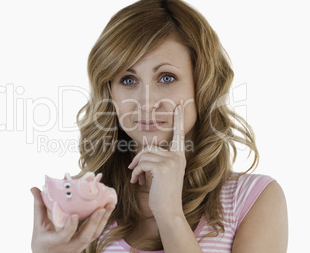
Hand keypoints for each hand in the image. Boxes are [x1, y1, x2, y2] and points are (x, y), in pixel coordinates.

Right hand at [30, 187, 114, 252]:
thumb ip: (38, 206)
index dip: (70, 227)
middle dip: (94, 222)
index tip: (74, 215)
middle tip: (101, 208)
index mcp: (55, 242)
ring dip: (103, 220)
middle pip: (85, 236)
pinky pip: (96, 233)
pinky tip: (107, 209)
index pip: (64, 236)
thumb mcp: (37, 226)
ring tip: (110, 205)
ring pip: (94, 235)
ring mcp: (79, 246)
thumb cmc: (42, 242)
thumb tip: (34, 188)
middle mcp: (69, 246)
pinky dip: (103, 221)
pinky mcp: (85, 243)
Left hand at [128, 101, 185, 216]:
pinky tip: (137, 182)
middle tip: (134, 171)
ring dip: (136, 167)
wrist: (168, 211)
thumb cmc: (163, 193)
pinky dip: (136, 172)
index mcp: (179, 156)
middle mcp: (178, 157)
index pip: (179, 134)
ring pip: (144, 154)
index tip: (180, 104)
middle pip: (150, 147)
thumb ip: (157, 158)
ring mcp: (171, 161)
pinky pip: (142, 163)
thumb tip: (146, 148)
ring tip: (137, 178)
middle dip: (139, 159)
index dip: (179, 119)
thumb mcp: (162, 173)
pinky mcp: (162, 168)